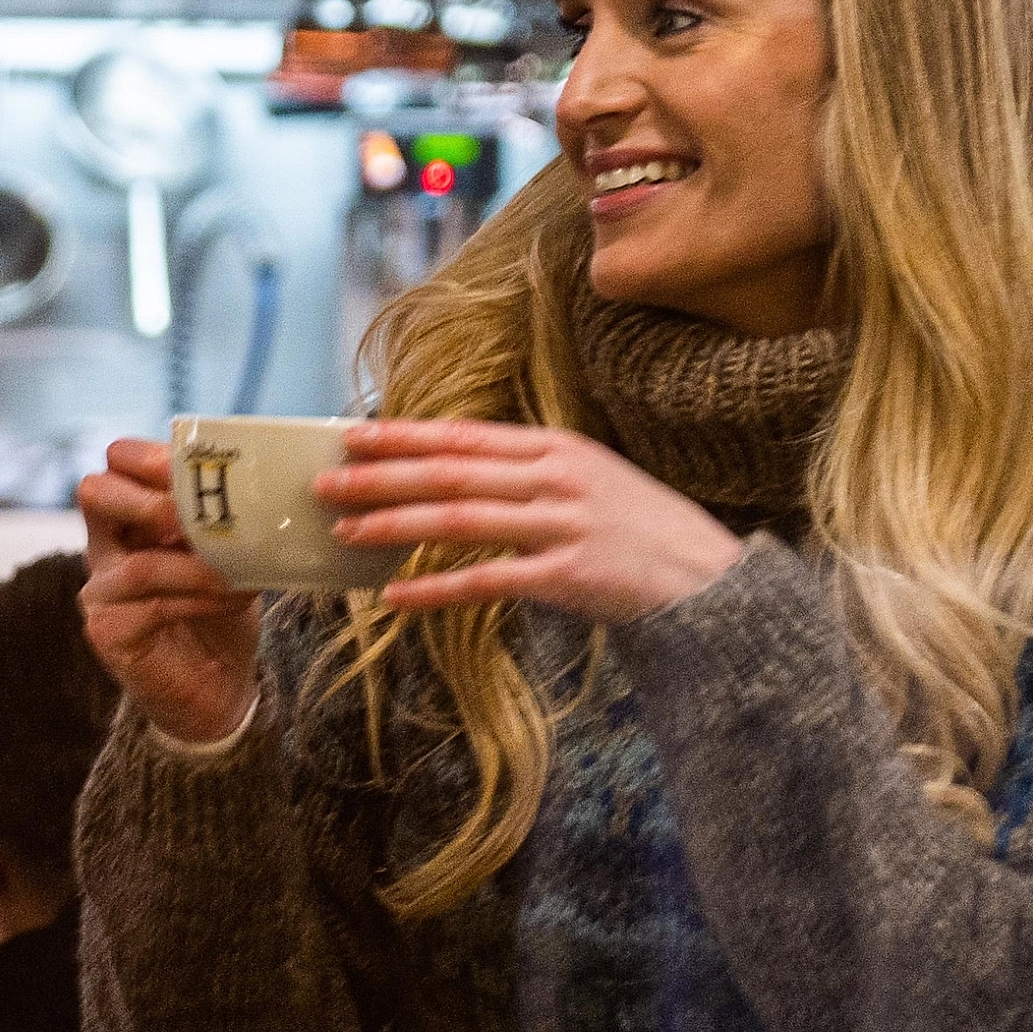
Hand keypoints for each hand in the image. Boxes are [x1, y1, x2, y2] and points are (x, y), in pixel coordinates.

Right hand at [78, 438, 259, 746]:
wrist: (218, 686)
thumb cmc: (219, 610)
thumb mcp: (226, 553)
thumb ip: (226, 520)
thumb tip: (267, 487)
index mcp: (129, 515)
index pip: (116, 463)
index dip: (146, 456)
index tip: (190, 463)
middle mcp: (104, 547)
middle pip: (94, 492)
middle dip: (149, 498)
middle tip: (194, 515)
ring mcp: (100, 592)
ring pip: (136, 563)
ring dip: (196, 566)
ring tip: (236, 573)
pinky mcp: (109, 632)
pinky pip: (152, 607)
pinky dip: (200, 599)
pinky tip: (234, 598)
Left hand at [320, 418, 744, 624]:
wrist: (707, 578)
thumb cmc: (636, 528)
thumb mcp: (585, 478)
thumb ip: (525, 469)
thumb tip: (452, 468)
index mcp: (554, 447)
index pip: (463, 435)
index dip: (403, 435)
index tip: (352, 436)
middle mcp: (555, 477)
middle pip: (451, 472)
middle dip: (382, 476)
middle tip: (325, 483)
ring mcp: (563, 525)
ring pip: (461, 518)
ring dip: (396, 524)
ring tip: (346, 532)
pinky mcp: (569, 576)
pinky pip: (488, 581)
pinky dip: (437, 589)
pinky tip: (396, 595)